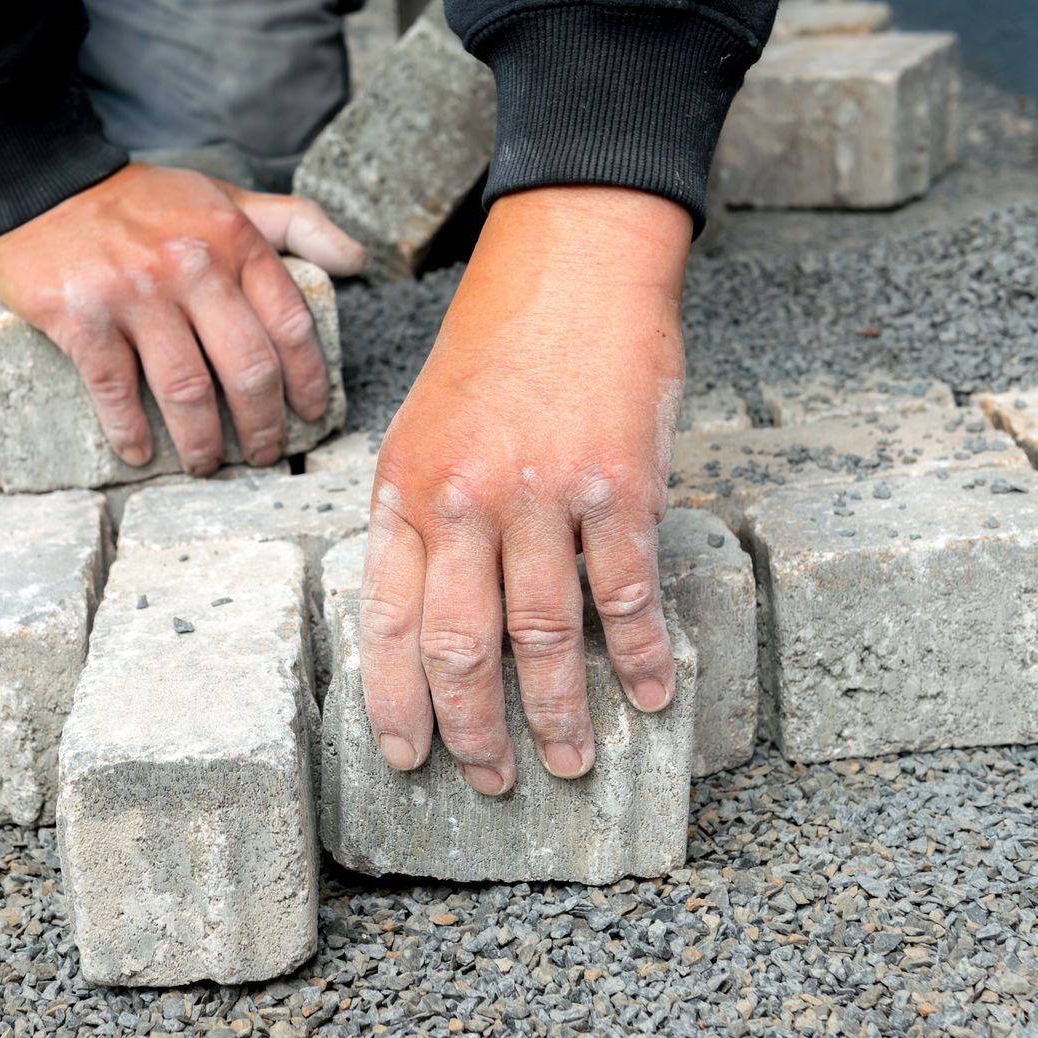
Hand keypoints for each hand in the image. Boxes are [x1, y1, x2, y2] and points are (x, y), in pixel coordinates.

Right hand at [0, 163, 364, 472]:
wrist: (42, 184)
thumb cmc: (141, 201)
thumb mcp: (224, 198)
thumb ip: (295, 222)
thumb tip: (358, 260)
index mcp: (233, 241)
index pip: (291, 324)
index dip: (309, 380)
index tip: (310, 413)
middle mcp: (191, 267)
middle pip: (247, 369)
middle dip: (263, 425)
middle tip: (264, 452)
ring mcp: (135, 294)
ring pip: (187, 390)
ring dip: (202, 441)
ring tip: (206, 462)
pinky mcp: (81, 316)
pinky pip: (115, 390)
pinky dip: (129, 430)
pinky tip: (139, 451)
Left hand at [360, 186, 690, 793]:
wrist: (572, 256)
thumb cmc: (499, 342)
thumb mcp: (425, 422)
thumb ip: (422, 512)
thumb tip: (429, 608)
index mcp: (407, 487)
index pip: (387, 620)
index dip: (396, 701)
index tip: (407, 756)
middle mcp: (465, 500)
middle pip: (460, 647)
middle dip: (475, 731)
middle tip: (490, 781)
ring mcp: (541, 495)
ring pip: (545, 637)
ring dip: (559, 714)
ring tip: (571, 761)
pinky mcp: (618, 486)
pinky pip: (627, 595)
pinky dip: (642, 655)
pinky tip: (650, 695)